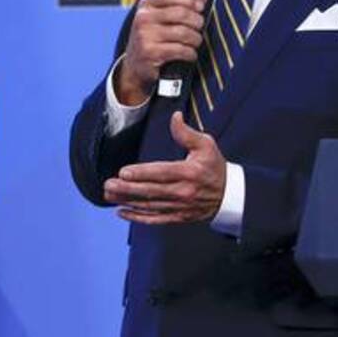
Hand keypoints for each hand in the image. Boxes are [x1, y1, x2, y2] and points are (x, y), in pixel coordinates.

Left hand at [104, 112, 226, 224]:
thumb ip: (187, 133)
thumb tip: (175, 117)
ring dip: (127, 201)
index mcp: (189, 172)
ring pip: (149, 205)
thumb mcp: (206, 145)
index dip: (141, 173)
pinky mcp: (178, 217)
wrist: (229, 195)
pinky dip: (137, 217)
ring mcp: (179, 207)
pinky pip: (155, 219)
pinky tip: (122, 212)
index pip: (161, 173)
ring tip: (109, 194)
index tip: (123, 171)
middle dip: (127, 188)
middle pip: (150, 191)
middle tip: (108, 184)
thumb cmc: (215, 167)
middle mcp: (183, 191)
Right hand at [115, 0, 207, 104]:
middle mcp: (143, 18)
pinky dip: (190, 53)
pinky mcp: (150, 52)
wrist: (135, 65)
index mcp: (146, 5)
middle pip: (181, 13)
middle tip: (200, 26)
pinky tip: (190, 54)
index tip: (200, 7)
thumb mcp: (160, 18)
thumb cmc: (152, 38)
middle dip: (197, 20)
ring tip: (196, 41)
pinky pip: (180, 50)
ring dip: (195, 38)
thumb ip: (180, 4)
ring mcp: (145, 35)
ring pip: (183, 32)